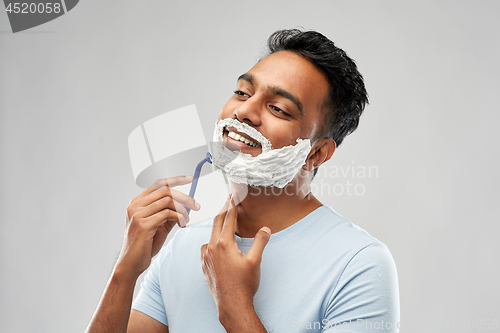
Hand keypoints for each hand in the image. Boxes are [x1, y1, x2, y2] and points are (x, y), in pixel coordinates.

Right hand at [116, 176, 200, 278]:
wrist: (132, 263)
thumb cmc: (145, 244)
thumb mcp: (160, 224)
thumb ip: (170, 212)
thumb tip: (187, 203)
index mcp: (137, 202)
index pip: (158, 184)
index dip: (175, 180)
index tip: (189, 179)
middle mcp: (135, 205)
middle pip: (165, 191)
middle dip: (184, 197)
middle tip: (196, 205)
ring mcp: (137, 214)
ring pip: (167, 201)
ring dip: (183, 209)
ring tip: (187, 219)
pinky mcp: (143, 224)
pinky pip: (167, 214)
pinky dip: (179, 217)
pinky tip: (183, 223)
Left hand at [200, 195, 270, 318]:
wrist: (232, 304)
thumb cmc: (244, 284)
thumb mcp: (255, 261)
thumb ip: (260, 241)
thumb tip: (266, 228)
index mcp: (224, 243)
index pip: (229, 219)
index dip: (232, 205)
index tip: (233, 195)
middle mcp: (212, 247)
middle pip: (217, 222)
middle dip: (224, 210)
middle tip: (229, 200)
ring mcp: (206, 257)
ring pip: (211, 235)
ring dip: (218, 226)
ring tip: (225, 221)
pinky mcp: (204, 265)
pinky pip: (206, 247)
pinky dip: (212, 240)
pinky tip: (217, 243)